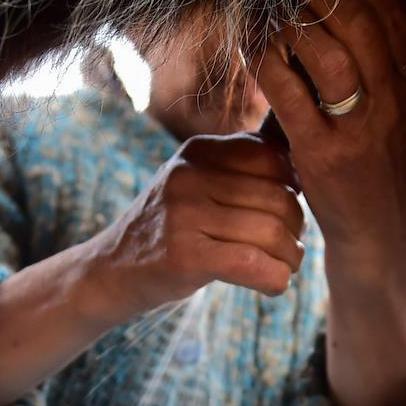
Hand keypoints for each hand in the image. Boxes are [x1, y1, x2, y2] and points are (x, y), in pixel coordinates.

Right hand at [74, 133, 304, 325]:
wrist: (109, 272)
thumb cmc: (170, 229)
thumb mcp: (199, 182)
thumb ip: (243, 158)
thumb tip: (293, 121)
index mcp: (199, 150)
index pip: (274, 157)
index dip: (295, 187)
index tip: (287, 210)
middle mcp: (189, 175)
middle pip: (280, 197)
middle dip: (296, 228)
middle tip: (289, 247)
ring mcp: (184, 214)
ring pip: (273, 233)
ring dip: (290, 258)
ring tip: (283, 266)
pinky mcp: (184, 256)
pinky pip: (254, 265)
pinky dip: (275, 279)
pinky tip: (271, 285)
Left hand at [252, 0, 405, 280]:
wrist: (382, 242)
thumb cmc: (379, 170)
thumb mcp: (399, 115)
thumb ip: (378, 69)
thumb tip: (340, 9)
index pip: (395, 17)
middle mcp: (396, 105)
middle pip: (362, 26)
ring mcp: (361, 132)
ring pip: (329, 56)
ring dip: (293, 23)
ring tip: (269, 8)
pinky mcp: (324, 157)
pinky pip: (290, 95)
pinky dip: (267, 63)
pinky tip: (250, 48)